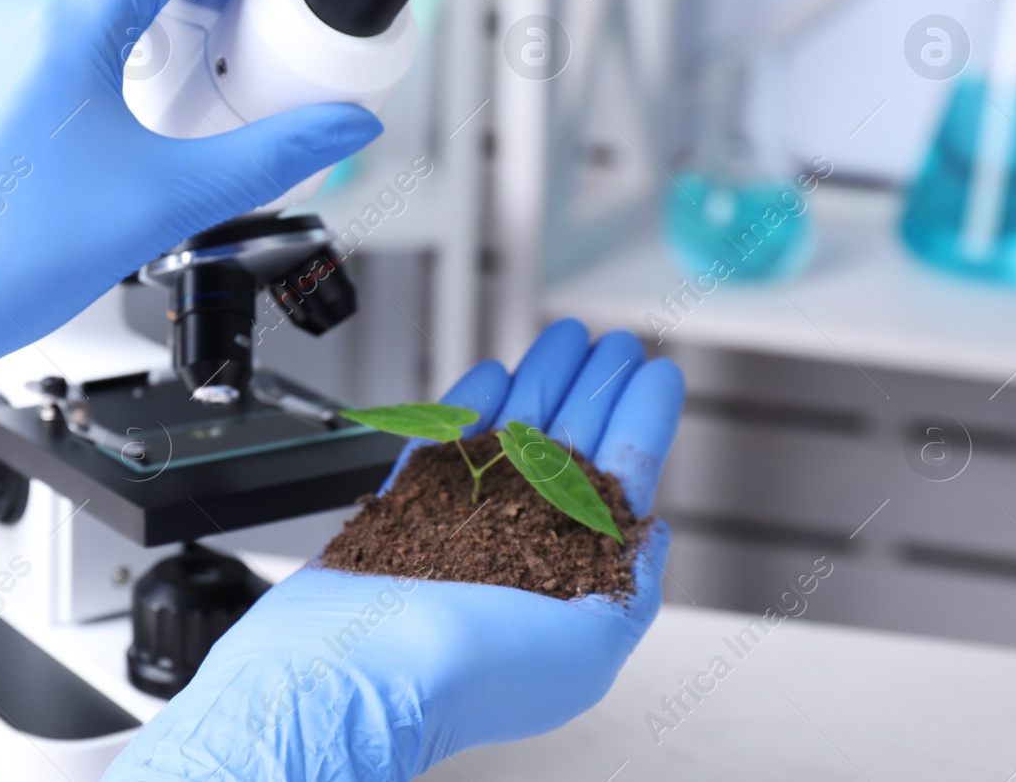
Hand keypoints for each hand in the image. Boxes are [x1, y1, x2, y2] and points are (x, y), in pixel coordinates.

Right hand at [105, 319, 684, 781]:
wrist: (360, 673)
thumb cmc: (470, 676)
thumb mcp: (591, 648)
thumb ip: (633, 588)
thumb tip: (653, 536)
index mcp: (570, 577)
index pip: (620, 480)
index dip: (641, 420)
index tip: (655, 372)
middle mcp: (519, 547)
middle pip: (570, 445)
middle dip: (593, 386)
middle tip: (608, 341)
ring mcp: (462, 522)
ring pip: (512, 433)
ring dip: (541, 379)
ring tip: (562, 337)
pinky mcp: (406, 507)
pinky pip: (442, 442)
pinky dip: (468, 403)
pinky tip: (492, 372)